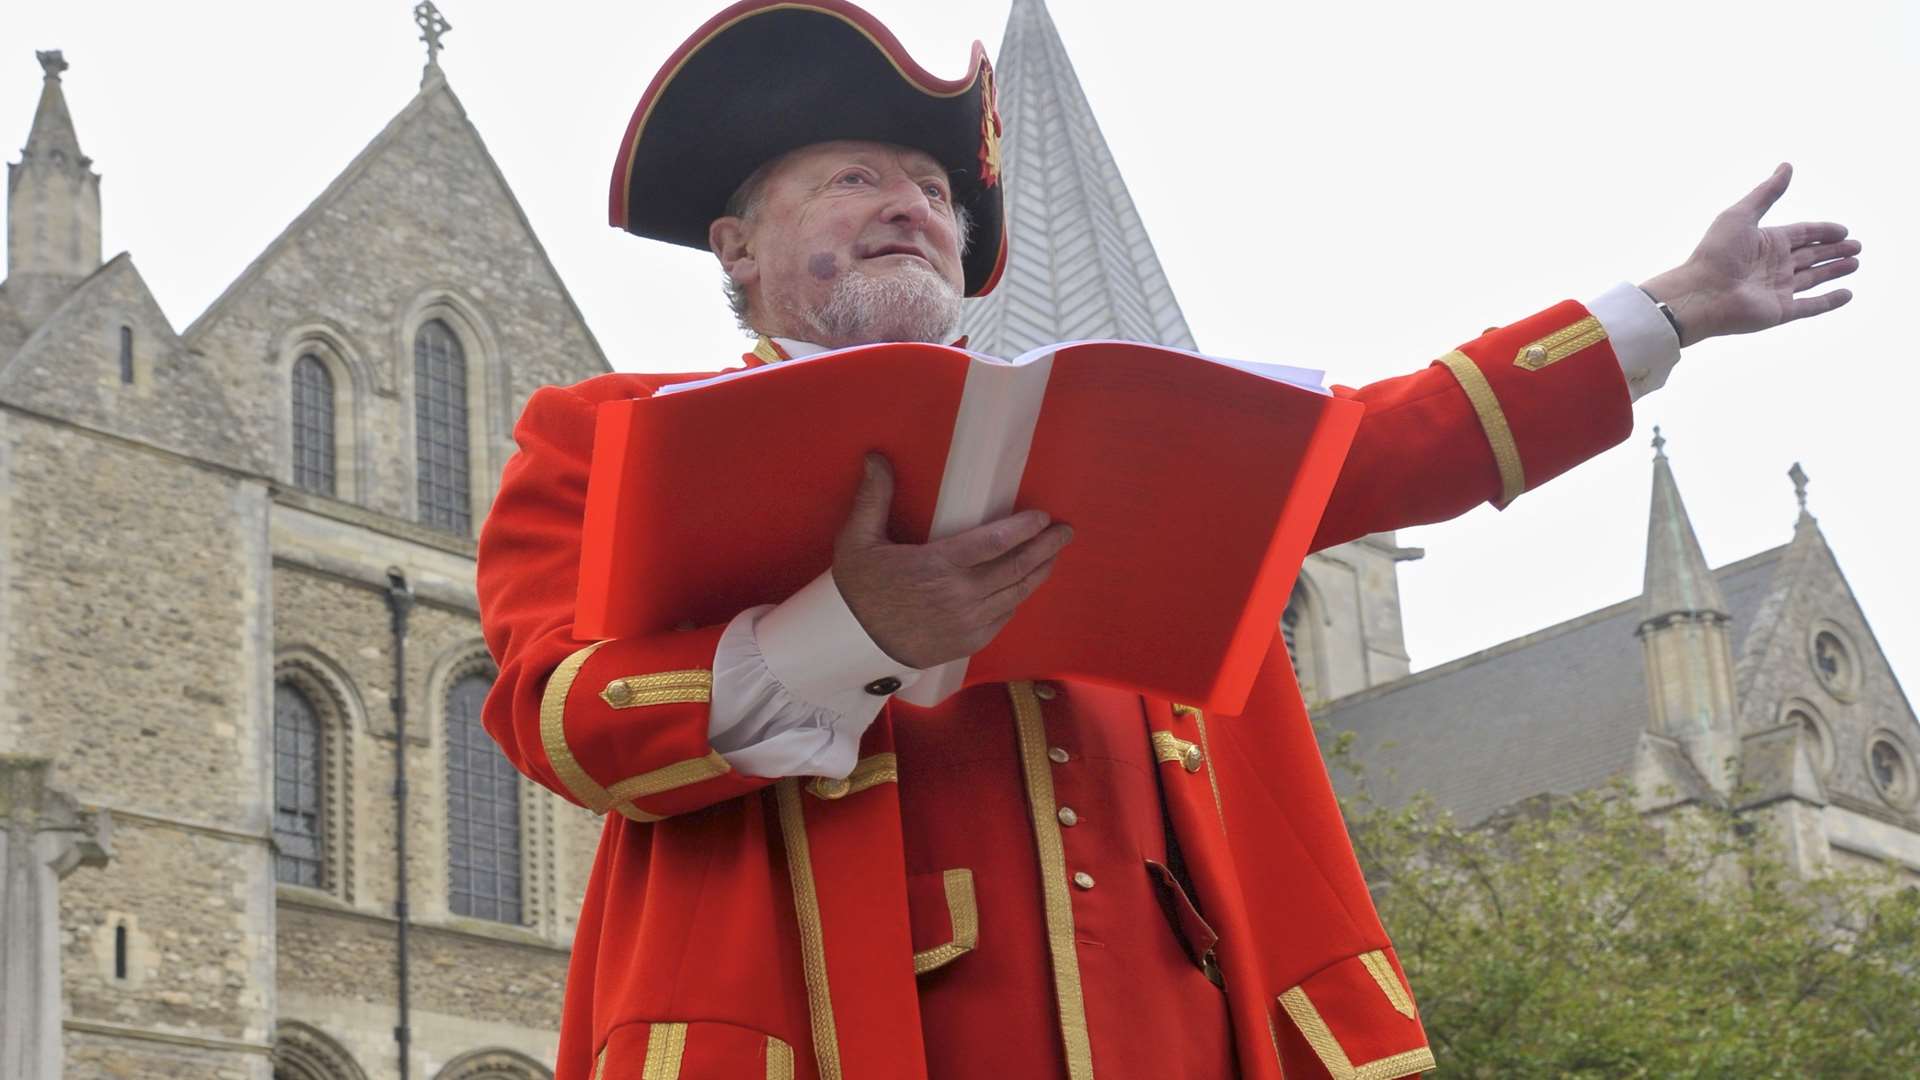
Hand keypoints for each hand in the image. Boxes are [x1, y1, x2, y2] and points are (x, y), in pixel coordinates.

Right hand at [832, 454, 1073, 669]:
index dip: (1023, 529)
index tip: (1042, 517)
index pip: (994, 543)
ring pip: (1016, 594)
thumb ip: (874, 499)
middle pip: (1015, 568)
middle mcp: (961, 595)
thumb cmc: (857, 590)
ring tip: (1054, 555)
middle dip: (1045, 548)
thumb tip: (875, 457)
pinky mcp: (969, 642)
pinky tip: (1025, 585)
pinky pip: (1004, 617)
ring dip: (1039, 572)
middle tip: (1065, 532)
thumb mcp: (857, 541)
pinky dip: (1018, 598)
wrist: (853, 645)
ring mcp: (968, 622)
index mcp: (939, 565)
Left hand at [1639, 163, 1859, 347]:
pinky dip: (1830, 301)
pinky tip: (1848, 294)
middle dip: (1834, 251)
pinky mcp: (1780, 311)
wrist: (1700, 293)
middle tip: (1857, 246)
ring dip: (1834, 271)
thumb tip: (1786, 166)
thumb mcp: (1741, 215)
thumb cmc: (1716, 253)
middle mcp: (1773, 265)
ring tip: (1855, 263)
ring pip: (1814, 278)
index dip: (1823, 232)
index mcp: (1766, 242)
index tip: (1844, 230)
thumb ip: (1766, 193)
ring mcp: (1777, 289)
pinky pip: (1811, 306)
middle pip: (1810, 256)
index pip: (1802, 234)